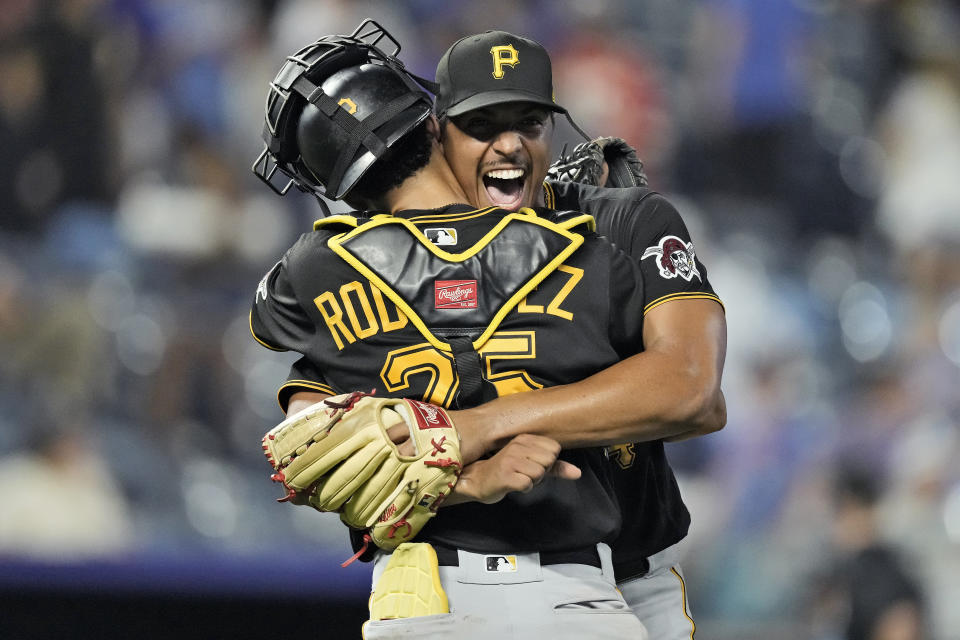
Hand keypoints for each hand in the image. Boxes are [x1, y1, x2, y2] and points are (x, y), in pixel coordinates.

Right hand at [445, 434, 580, 505]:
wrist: (477, 480)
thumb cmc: (507, 472)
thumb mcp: (533, 466)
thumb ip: (556, 468)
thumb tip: (578, 473)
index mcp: (525, 438)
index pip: (554, 449)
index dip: (547, 462)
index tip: (531, 464)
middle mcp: (517, 445)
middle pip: (549, 460)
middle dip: (541, 472)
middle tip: (524, 472)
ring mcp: (510, 459)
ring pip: (540, 473)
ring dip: (531, 481)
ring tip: (517, 478)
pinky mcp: (504, 475)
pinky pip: (528, 484)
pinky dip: (523, 488)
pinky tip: (512, 485)